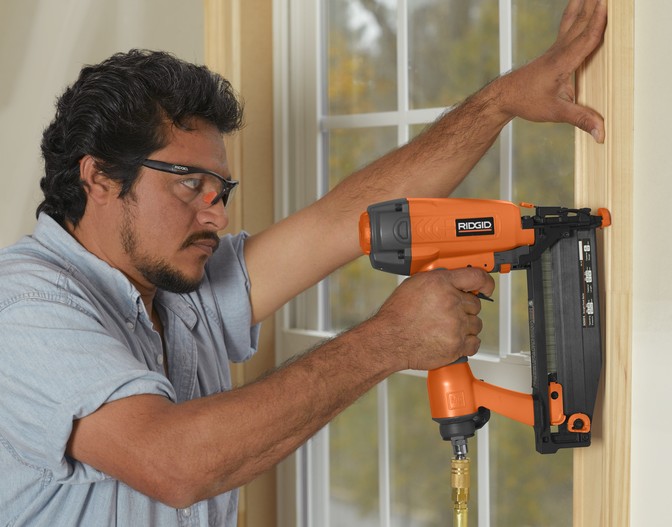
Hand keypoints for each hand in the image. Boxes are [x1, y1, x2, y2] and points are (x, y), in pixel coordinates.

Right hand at [367, 267, 494, 370]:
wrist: (389, 339)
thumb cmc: (397, 314)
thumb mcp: (414, 284)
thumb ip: (437, 280)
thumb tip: (451, 281)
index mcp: (441, 283)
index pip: (476, 277)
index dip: (485, 282)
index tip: (486, 287)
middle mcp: (452, 302)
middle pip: (475, 304)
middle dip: (464, 309)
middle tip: (448, 313)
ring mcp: (456, 325)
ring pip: (476, 324)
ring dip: (465, 326)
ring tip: (446, 328)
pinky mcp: (456, 345)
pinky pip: (474, 343)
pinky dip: (467, 343)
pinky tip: (454, 340)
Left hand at [495, 0, 607, 141]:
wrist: (505, 96)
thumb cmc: (526, 101)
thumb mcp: (555, 112)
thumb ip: (580, 119)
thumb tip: (600, 132)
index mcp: (562, 63)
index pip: (585, 39)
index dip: (598, 23)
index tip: (607, 6)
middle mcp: (559, 52)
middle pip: (581, 23)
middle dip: (594, 6)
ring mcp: (556, 49)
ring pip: (573, 21)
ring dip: (584, 5)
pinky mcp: (554, 50)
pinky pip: (568, 26)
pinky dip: (576, 12)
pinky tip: (579, 4)